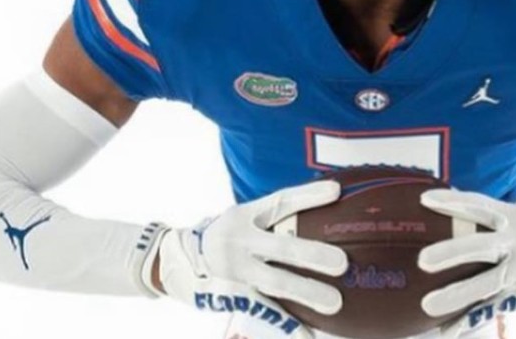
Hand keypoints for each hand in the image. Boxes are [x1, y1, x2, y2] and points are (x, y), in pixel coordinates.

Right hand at [153, 180, 348, 337]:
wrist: (172, 263)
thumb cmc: (222, 238)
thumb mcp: (239, 219)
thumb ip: (271, 220)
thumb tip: (320, 211)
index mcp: (246, 216)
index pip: (281, 201)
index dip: (308, 196)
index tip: (336, 191)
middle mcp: (240, 241)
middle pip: (281, 247)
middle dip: (312, 255)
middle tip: (342, 263)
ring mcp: (236, 272)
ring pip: (275, 282)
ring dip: (306, 293)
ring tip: (335, 303)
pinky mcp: (233, 296)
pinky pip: (265, 311)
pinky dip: (288, 325)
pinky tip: (308, 335)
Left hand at [417, 189, 515, 336]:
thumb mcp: (510, 216)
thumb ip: (482, 214)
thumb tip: (434, 202)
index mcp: (510, 217)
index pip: (479, 206)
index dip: (453, 201)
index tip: (425, 199)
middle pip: (482, 247)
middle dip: (452, 253)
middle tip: (422, 260)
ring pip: (486, 284)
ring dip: (456, 295)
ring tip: (427, 305)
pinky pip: (491, 309)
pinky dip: (469, 320)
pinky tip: (449, 330)